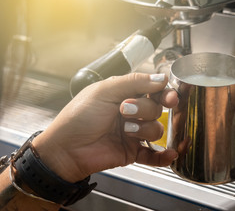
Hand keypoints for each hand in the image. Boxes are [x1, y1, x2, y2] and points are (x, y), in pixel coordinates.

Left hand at [32, 73, 178, 182]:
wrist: (65, 149)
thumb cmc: (78, 117)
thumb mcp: (104, 91)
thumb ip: (134, 82)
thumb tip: (160, 78)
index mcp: (125, 94)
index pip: (153, 90)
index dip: (164, 92)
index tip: (169, 97)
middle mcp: (131, 113)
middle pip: (156, 108)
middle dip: (144, 109)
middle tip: (126, 109)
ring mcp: (133, 133)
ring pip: (156, 129)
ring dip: (143, 129)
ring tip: (124, 130)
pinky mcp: (132, 152)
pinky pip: (154, 155)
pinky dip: (163, 156)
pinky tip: (169, 154)